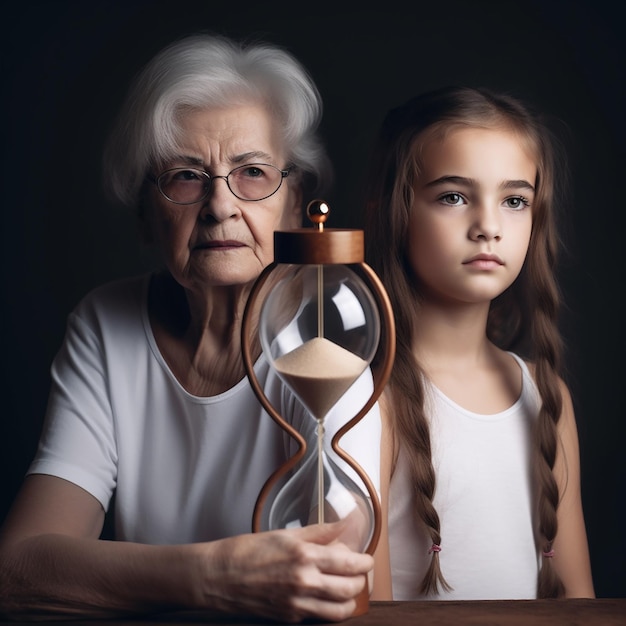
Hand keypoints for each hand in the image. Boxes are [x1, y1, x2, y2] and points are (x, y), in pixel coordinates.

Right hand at [196, 522, 373, 622]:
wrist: (219, 576)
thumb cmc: (248, 550)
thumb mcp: (286, 534)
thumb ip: (319, 532)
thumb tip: (343, 525)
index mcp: (305, 557)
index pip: (349, 564)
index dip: (364, 563)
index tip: (366, 559)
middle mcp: (304, 582)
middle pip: (350, 589)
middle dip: (360, 581)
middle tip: (358, 573)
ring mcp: (297, 604)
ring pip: (340, 610)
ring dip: (349, 600)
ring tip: (346, 588)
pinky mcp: (289, 618)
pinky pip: (319, 617)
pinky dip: (329, 609)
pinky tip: (324, 597)